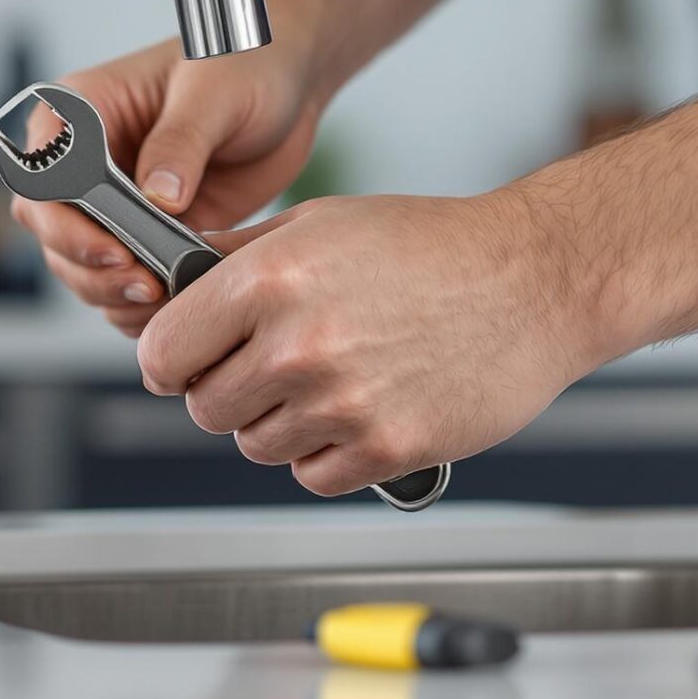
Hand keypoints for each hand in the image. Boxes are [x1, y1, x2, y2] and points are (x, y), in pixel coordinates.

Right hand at [11, 34, 323, 333]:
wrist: (287, 84)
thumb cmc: (243, 61)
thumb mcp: (214, 91)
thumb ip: (181, 142)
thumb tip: (158, 199)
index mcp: (80, 111)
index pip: (41, 178)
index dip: (66, 223)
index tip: (115, 251)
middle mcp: (85, 161)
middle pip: (52, 232)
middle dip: (92, 269)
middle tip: (148, 285)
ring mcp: (113, 201)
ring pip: (82, 266)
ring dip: (115, 293)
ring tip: (168, 298)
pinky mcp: (146, 232)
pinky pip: (125, 279)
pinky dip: (142, 302)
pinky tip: (178, 303)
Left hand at [136, 190, 611, 496]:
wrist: (533, 280)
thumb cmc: (433, 245)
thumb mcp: (323, 222)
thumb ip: (239, 255)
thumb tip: (172, 280)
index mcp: (269, 278)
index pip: (164, 350)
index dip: (172, 358)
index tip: (185, 361)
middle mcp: (298, 342)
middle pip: (206, 406)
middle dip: (228, 389)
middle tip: (272, 366)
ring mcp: (342, 401)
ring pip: (256, 445)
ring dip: (280, 422)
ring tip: (330, 380)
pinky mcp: (386, 447)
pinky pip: (313, 476)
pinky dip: (327, 453)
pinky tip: (361, 408)